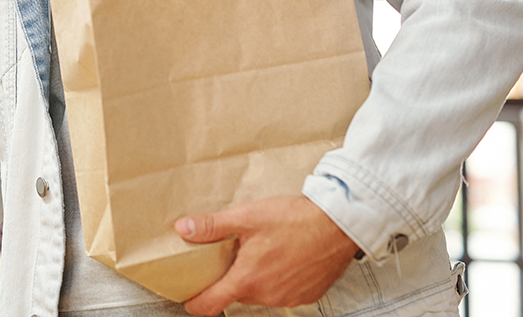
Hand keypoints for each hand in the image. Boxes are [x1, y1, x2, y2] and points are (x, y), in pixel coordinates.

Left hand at [175, 195, 359, 314]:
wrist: (339, 225)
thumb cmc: (295, 220)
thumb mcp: (246, 217)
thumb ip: (212, 226)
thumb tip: (184, 229)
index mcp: (248, 279)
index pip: (211, 304)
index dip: (195, 303)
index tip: (188, 299)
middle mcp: (268, 295)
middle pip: (236, 294)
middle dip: (229, 279)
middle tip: (229, 256)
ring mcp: (289, 298)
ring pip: (260, 293)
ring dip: (254, 278)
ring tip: (259, 252)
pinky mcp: (307, 295)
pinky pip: (282, 292)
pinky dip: (276, 279)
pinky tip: (281, 258)